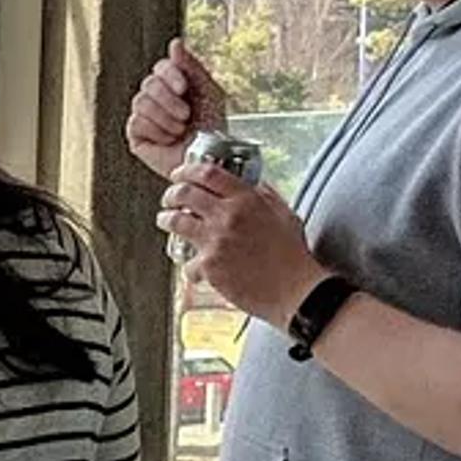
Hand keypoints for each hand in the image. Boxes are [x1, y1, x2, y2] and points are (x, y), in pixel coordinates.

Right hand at [127, 37, 231, 182]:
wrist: (209, 158)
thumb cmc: (212, 127)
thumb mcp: (209, 92)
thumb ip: (192, 66)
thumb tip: (175, 43)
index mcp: (173, 84)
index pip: (161, 67)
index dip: (170, 75)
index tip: (184, 89)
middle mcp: (156, 96)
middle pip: (149, 83)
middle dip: (169, 100)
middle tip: (185, 115)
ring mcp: (144, 115)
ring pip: (141, 102)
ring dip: (166, 118)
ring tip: (179, 130)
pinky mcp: (136, 134)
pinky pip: (137, 122)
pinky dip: (157, 131)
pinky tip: (168, 139)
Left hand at [156, 166, 321, 324]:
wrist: (295, 290)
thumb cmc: (292, 256)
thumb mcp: (285, 215)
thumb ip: (266, 197)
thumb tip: (254, 186)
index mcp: (247, 200)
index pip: (209, 173)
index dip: (187, 170)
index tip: (179, 174)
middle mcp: (228, 216)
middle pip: (185, 193)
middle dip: (171, 193)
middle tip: (169, 199)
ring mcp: (216, 240)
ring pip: (176, 221)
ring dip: (166, 219)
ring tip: (166, 221)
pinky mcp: (209, 266)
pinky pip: (188, 263)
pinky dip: (190, 267)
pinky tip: (195, 270)